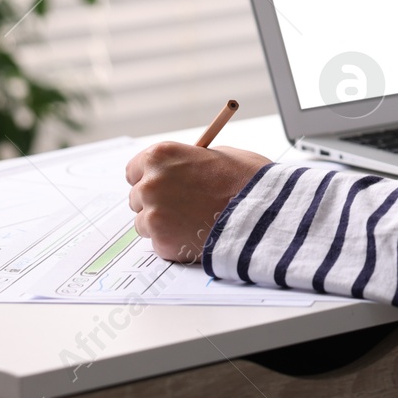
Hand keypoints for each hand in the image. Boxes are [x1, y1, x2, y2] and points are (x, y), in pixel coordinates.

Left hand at [126, 142, 273, 263]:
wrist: (263, 212)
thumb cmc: (247, 179)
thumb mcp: (218, 154)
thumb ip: (189, 162)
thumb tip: (180, 171)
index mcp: (161, 156)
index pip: (134, 169)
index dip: (149, 177)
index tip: (161, 184)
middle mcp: (150, 183)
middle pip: (137, 197)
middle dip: (156, 201)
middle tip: (181, 205)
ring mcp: (154, 214)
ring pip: (144, 222)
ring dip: (163, 223)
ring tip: (193, 221)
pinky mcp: (161, 242)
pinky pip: (159, 242)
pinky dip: (174, 241)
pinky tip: (197, 233)